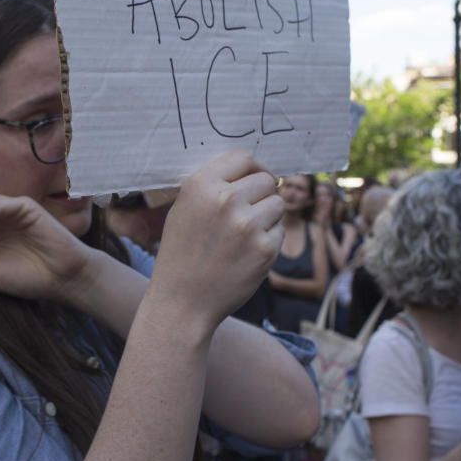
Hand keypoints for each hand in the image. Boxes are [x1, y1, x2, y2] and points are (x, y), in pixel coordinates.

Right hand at [149, 151, 283, 330]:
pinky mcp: (264, 249)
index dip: (254, 168)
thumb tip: (255, 172)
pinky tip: (246, 255)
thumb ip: (214, 188)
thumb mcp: (184, 210)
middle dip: (262, 195)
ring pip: (277, 204)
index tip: (256, 179)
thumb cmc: (182, 255)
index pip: (243, 158)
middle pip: (266, 179)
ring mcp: (247, 225)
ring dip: (268, 218)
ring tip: (244, 237)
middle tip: (248, 214)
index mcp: (201, 185)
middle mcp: (225, 200)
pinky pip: (279, 232)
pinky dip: (268, 242)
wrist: (181, 302)